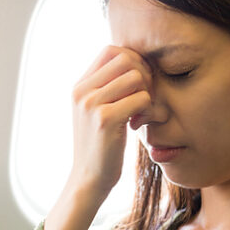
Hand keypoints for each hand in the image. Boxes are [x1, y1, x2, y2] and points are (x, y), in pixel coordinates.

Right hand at [67, 45, 151, 204]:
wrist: (88, 180)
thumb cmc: (100, 146)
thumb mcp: (97, 112)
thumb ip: (108, 87)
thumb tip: (136, 59)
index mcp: (80, 86)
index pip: (111, 50)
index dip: (133, 61)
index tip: (139, 85)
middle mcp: (82, 91)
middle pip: (127, 58)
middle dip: (145, 75)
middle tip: (145, 98)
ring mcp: (91, 104)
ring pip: (137, 77)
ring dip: (148, 94)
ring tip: (142, 113)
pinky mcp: (105, 119)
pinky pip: (142, 98)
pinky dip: (150, 110)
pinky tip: (139, 125)